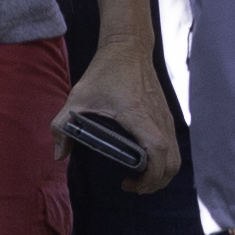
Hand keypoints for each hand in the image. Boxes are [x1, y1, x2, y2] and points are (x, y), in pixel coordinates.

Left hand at [60, 41, 182, 192]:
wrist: (128, 48)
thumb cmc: (105, 72)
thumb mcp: (77, 98)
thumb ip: (62, 126)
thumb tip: (59, 155)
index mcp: (138, 116)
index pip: (157, 153)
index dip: (149, 177)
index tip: (130, 184)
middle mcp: (157, 119)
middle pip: (172, 164)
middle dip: (155, 183)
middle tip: (132, 186)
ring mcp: (165, 118)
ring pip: (175, 157)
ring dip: (160, 174)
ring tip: (138, 178)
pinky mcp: (167, 116)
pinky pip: (173, 146)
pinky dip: (163, 161)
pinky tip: (144, 161)